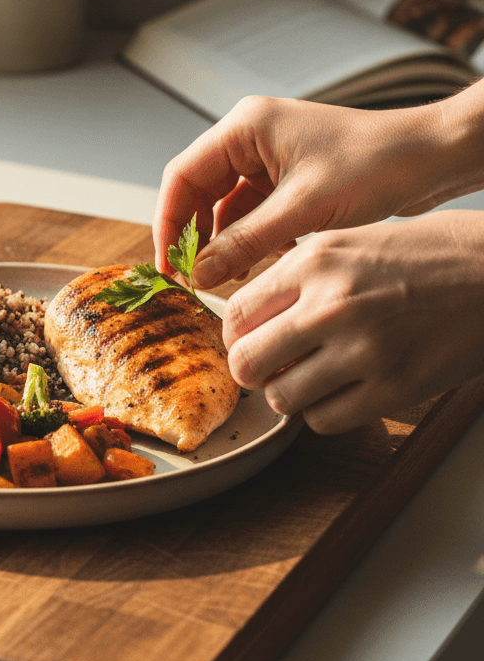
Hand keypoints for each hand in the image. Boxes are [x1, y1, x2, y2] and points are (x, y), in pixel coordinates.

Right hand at [154, 86, 483, 288]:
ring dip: (226, 242)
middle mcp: (250, 137)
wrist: (433, 158)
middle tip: (191, 277)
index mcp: (245, 127)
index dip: (169, 222)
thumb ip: (244, 243)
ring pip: (225, 207)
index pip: (182, 175)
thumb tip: (200, 272)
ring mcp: (268, 158)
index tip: (168, 263)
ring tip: (229, 276)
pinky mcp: (287, 178)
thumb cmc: (378, 164)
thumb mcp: (302, 210)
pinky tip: (267, 261)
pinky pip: (252, 212)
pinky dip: (254, 239)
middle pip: (199, 192)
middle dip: (195, 236)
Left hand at [222, 211, 483, 432]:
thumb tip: (249, 313)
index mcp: (315, 262)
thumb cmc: (427, 253)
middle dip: (251, 368)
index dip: (234, 334)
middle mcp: (331, 305)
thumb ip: (294, 275)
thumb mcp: (349, 240)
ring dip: (288, 392)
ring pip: (281, 398)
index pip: (234, 314)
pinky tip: (341, 389)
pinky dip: (324, 411)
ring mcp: (364, 350)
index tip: (246, 338)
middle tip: (269, 364)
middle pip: (246, 362)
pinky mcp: (396, 387)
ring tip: (310, 375)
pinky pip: (325, 420)